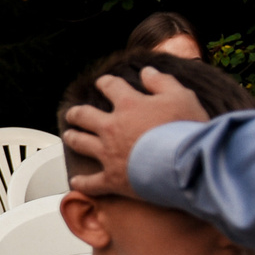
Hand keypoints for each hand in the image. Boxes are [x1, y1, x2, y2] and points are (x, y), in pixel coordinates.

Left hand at [62, 69, 210, 198]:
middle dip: (77, 113)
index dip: (106, 83)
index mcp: (129, 105)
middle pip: (85, 115)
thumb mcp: (182, 96)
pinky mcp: (112, 178)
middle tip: (73, 114)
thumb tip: (146, 71)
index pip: (111, 86)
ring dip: (72, 138)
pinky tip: (75, 182)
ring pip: (81, 143)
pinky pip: (91, 182)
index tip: (102, 83)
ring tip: (68, 135)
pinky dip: (82, 183)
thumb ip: (162, 82)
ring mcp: (108, 153)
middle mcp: (112, 127)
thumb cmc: (185, 128)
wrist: (186, 164)